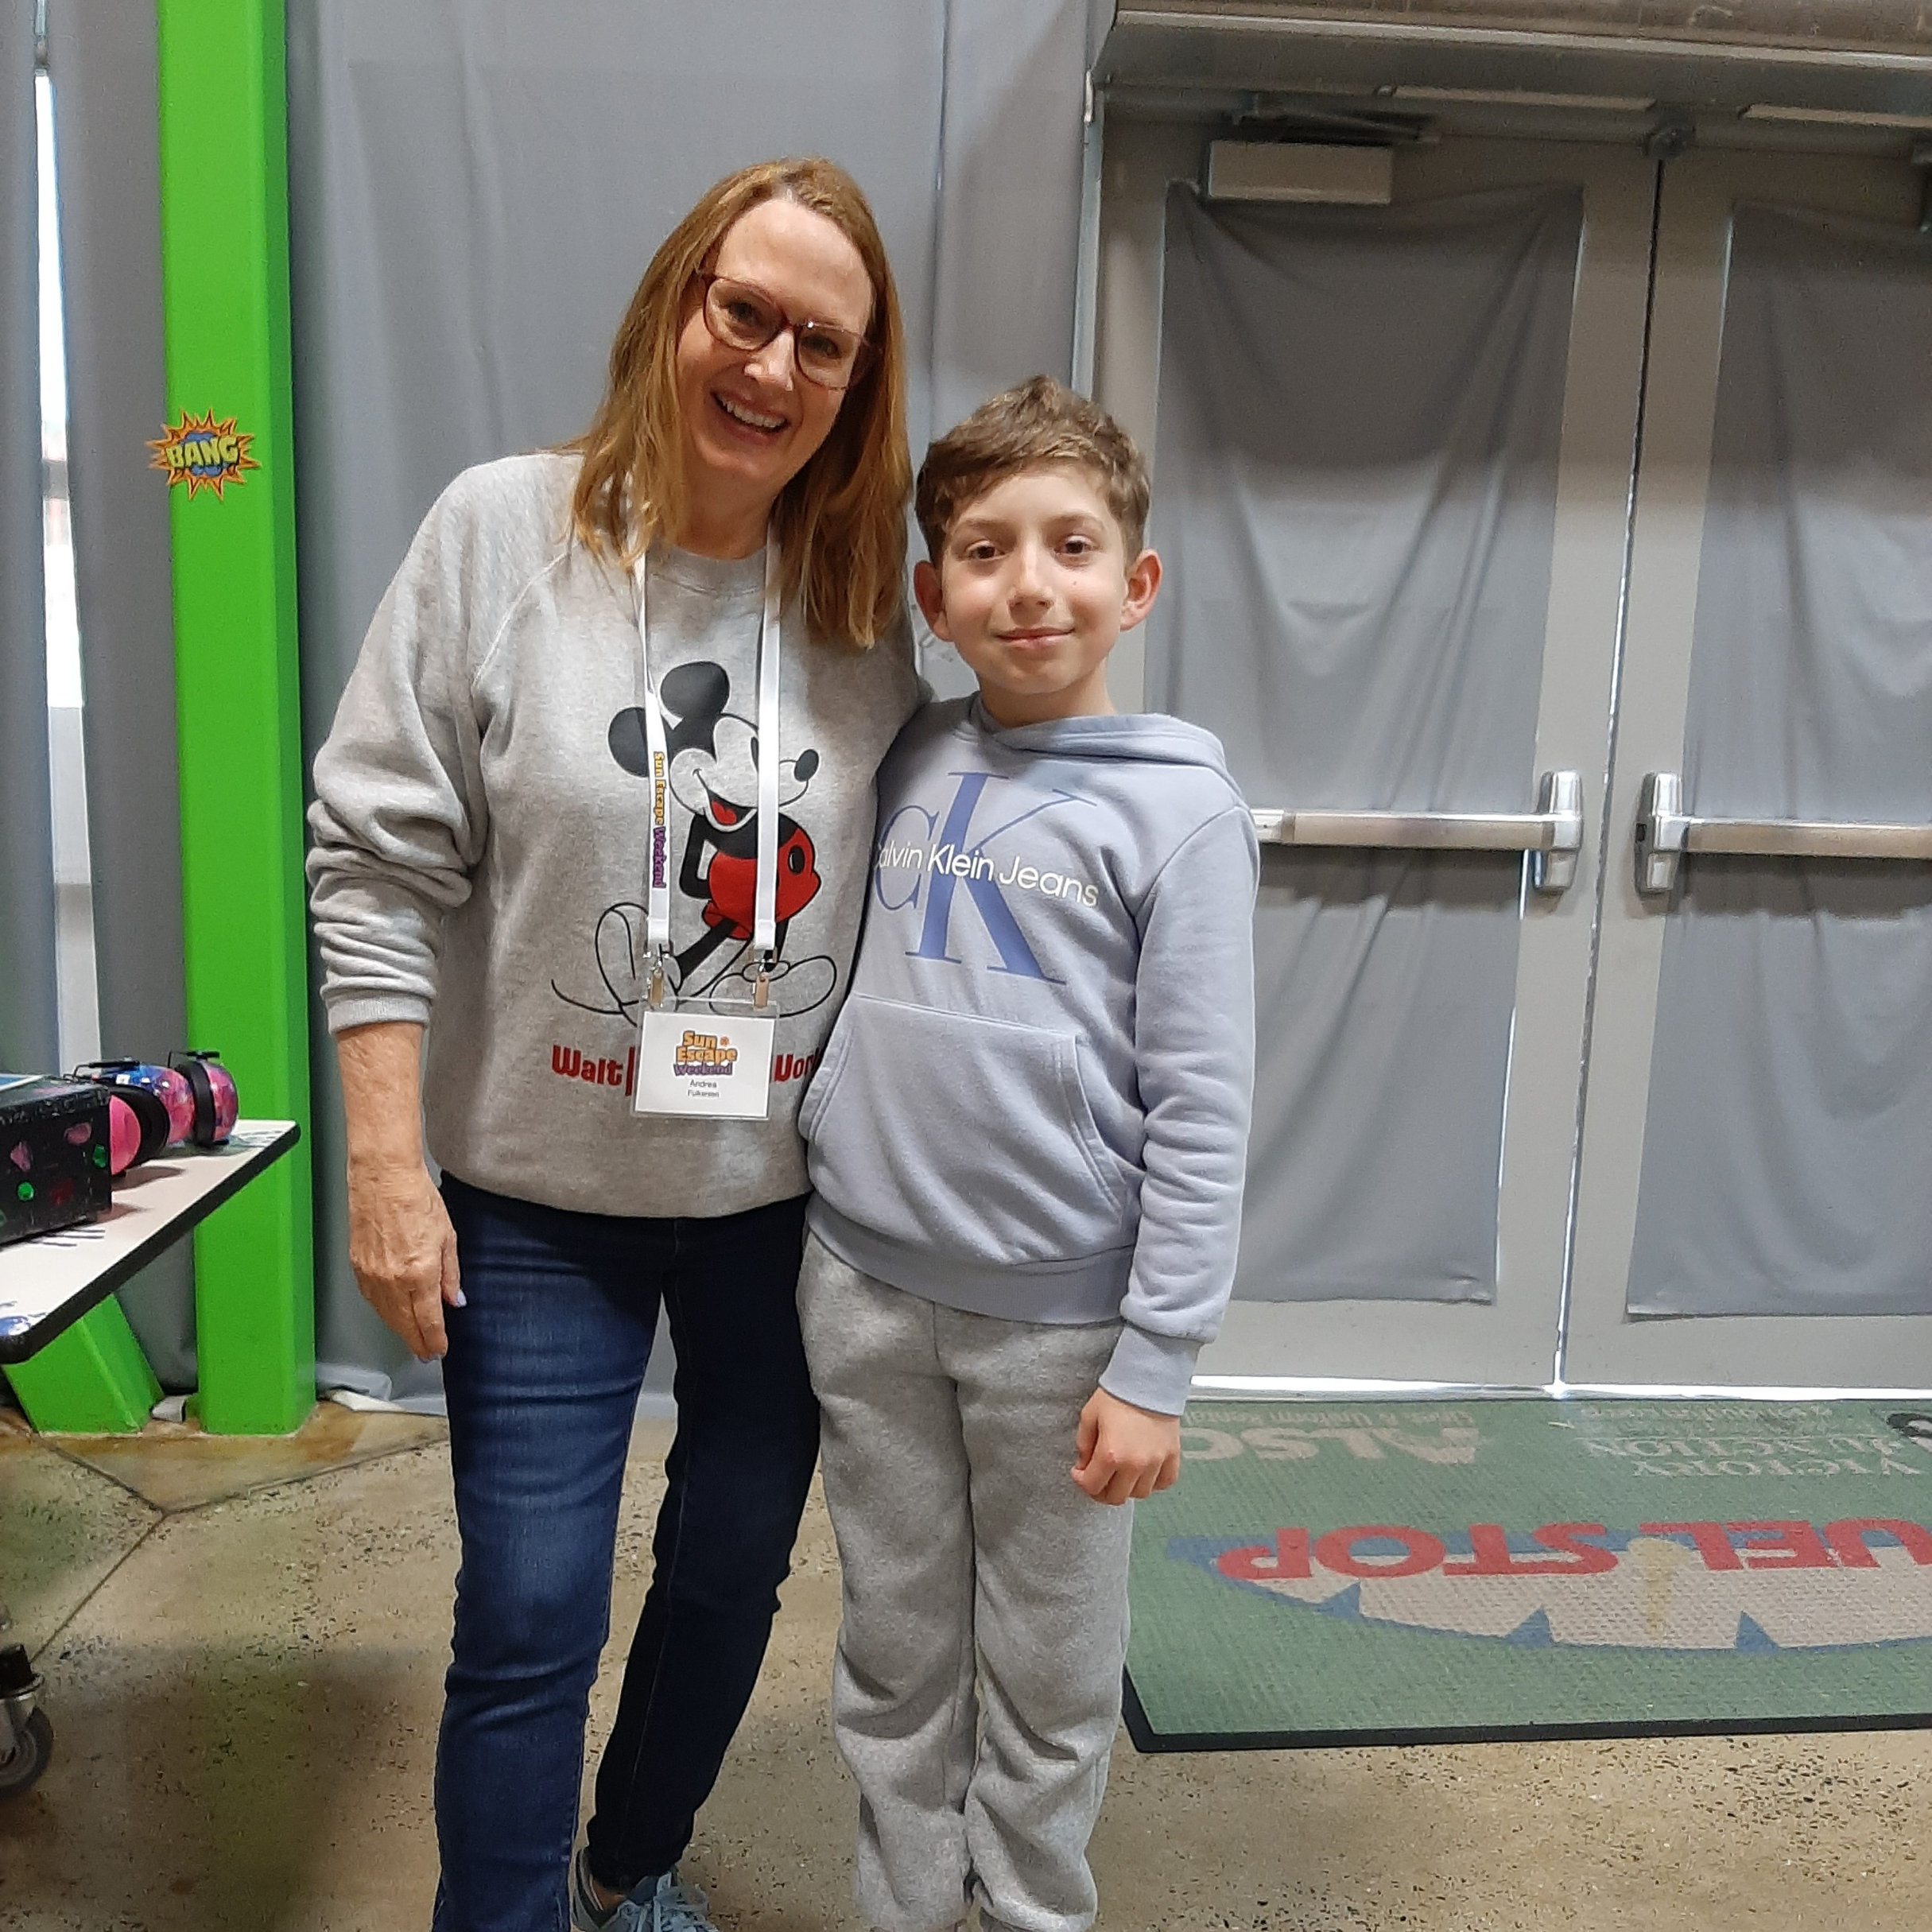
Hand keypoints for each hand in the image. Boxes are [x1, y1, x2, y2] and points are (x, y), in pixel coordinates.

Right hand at [346, 1156, 462, 1360]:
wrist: (383, 1178)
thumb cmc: (416, 1199)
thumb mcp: (447, 1237)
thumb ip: (451, 1274)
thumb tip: (455, 1300)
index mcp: (420, 1274)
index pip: (428, 1320)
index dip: (435, 1339)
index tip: (439, 1349)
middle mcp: (393, 1280)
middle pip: (405, 1324)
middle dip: (417, 1341)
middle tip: (425, 1352)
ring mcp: (372, 1275)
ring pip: (386, 1315)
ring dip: (399, 1329)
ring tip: (411, 1338)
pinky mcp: (357, 1267)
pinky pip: (372, 1299)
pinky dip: (383, 1312)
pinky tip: (391, 1314)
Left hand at [1072, 1388, 1181, 1504]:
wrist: (1149, 1379)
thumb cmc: (1119, 1394)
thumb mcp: (1089, 1416)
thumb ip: (1083, 1444)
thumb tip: (1084, 1464)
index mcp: (1111, 1454)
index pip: (1092, 1486)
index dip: (1081, 1481)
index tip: (1079, 1473)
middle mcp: (1135, 1464)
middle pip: (1116, 1497)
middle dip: (1101, 1490)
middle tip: (1097, 1478)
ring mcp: (1156, 1462)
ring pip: (1140, 1494)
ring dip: (1127, 1488)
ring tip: (1120, 1474)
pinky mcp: (1172, 1456)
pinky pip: (1164, 1483)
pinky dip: (1153, 1483)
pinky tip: (1144, 1473)